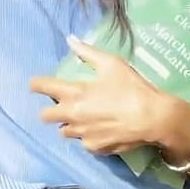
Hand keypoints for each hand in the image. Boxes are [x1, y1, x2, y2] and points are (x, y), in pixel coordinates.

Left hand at [30, 35, 189, 159]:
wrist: (153, 119)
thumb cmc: (132, 88)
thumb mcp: (112, 64)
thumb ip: (88, 52)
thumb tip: (70, 40)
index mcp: (74, 94)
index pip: (42, 88)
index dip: (36, 84)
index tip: (36, 84)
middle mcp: (72, 116)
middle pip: (45, 116)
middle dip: (51, 108)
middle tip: (65, 102)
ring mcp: (82, 135)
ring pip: (64, 131)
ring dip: (70, 123)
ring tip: (86, 116)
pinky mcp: (94, 148)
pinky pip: (83, 142)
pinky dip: (88, 136)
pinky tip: (101, 128)